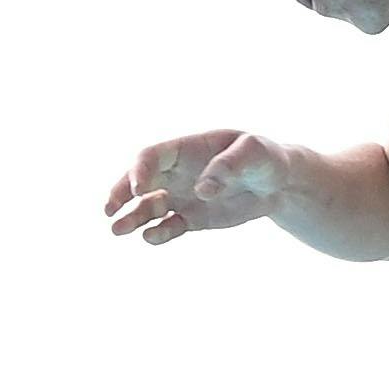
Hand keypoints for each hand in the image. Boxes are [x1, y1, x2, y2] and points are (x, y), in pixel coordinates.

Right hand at [110, 129, 283, 243]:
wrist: (278, 182)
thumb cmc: (264, 157)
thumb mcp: (253, 152)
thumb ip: (228, 166)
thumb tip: (203, 190)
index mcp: (185, 149)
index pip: (151, 156)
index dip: (140, 170)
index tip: (140, 188)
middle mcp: (177, 173)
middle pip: (138, 181)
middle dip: (121, 193)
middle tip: (109, 210)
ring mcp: (182, 196)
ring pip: (149, 207)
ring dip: (132, 218)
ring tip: (118, 230)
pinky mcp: (192, 219)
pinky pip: (169, 227)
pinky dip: (158, 233)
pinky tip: (150, 238)